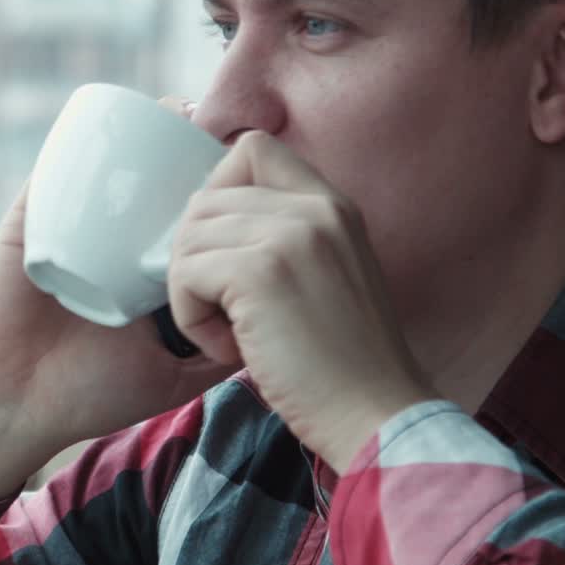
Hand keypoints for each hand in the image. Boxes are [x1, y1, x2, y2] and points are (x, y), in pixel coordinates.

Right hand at [0, 100, 234, 500]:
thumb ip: (217, 358)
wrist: (11, 408)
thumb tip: (274, 336)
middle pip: (147, 182)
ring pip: (104, 167)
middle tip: (221, 132)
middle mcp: (104, 244)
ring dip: (140, 133)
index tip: (253, 174)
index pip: (178, 218)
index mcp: (135, 272)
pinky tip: (116, 125)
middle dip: (183, 151)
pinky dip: (80, 143)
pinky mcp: (30, 223)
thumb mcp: (172, 379)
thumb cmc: (85, 396)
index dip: (214, 191)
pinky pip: (53, 170)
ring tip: (181, 112)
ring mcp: (66, 229)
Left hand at [165, 131, 436, 471]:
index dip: (219, 193)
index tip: (225, 253)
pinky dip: (191, 316)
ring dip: (192, 293)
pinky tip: (229, 349)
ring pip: (189, 237)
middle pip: (206, 198)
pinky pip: (185, 274)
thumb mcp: (328, 276)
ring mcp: (290, 235)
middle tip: (226, 313)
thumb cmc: (344, 366)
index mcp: (333, 204)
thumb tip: (202, 229)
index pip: (252, 148)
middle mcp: (315, 207)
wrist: (378, 416)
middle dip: (197, 259)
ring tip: (232, 335)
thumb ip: (285, 240)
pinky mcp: (261, 272)